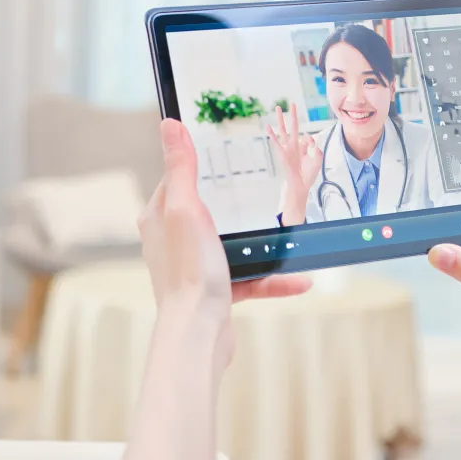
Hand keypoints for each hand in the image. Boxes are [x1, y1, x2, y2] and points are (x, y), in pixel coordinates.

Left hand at [121, 119, 311, 459]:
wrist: (198, 335)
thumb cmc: (188, 273)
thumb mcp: (187, 209)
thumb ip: (181, 168)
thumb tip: (169, 124)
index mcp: (161, 217)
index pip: (178, 179)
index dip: (200, 164)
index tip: (228, 151)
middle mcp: (173, 241)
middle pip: (210, 210)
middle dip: (240, 203)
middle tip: (267, 189)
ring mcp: (195, 267)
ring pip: (236, 245)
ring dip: (266, 245)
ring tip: (293, 237)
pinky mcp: (216, 292)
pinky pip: (250, 278)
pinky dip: (273, 278)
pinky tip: (299, 279)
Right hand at [266, 106, 322, 224]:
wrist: (301, 184)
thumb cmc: (309, 173)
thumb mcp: (317, 158)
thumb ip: (316, 146)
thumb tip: (307, 135)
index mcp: (303, 146)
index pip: (307, 137)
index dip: (310, 141)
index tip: (311, 145)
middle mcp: (294, 145)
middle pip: (293, 126)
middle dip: (293, 115)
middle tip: (292, 103)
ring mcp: (287, 148)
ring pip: (283, 130)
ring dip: (281, 119)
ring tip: (278, 108)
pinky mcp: (282, 153)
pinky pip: (276, 142)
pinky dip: (271, 134)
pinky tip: (267, 126)